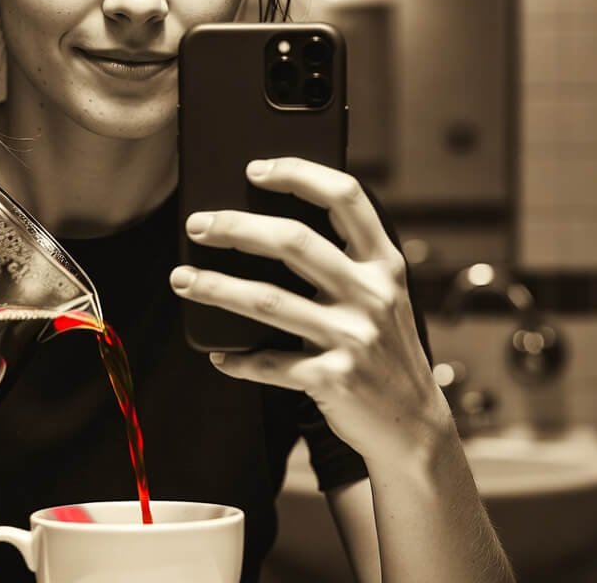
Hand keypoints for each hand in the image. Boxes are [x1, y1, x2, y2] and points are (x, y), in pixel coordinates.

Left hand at [169, 157, 447, 463]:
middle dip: (236, 228)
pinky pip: (269, 363)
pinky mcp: (333, 379)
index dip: (299, 173)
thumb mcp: (382, 295)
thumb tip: (262, 228)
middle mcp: (372, 294)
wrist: (414, 426)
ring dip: (216, 287)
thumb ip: (344, 262)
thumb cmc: (384, 347)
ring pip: (268, 300)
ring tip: (181, 279)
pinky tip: (218, 355)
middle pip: (294, 241)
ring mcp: (354, 338)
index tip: (254, 169)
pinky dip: (238, 359)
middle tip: (198, 225)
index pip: (345, 197)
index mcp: (384, 263)